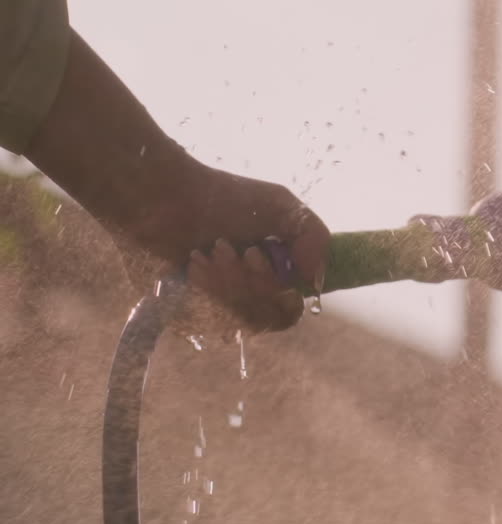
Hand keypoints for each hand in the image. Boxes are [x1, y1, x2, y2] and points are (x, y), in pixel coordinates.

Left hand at [127, 160, 328, 335]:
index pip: (290, 310)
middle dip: (248, 281)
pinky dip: (202, 289)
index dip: (277, 289)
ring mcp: (218, 311)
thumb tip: (315, 280)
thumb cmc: (221, 198)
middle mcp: (248, 298)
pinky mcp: (188, 317)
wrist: (164, 200)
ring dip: (223, 281)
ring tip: (205, 251)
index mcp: (274, 277)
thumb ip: (314, 237)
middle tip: (227, 247)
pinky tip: (189, 266)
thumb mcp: (280, 206)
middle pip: (265, 319)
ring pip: (237, 322)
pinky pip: (206, 324)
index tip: (256, 253)